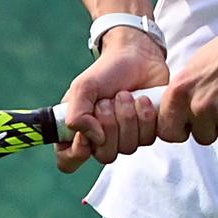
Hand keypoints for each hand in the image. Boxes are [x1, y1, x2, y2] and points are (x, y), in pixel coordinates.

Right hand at [55, 30, 168, 173]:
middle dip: (109, 124)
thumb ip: (77, 115)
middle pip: (104, 156)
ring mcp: (126, 137)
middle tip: (108, 101)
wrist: (137, 56)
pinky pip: (149, 138)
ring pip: (128, 147)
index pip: (68, 161)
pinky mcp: (148, 132)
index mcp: (78, 131)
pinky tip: (142, 100)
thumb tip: (95, 139)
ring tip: (125, 95)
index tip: (86, 133)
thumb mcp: (83, 87)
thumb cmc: (106, 72)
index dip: (77, 153)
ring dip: (127, 116)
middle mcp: (101, 139)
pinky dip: (145, 116)